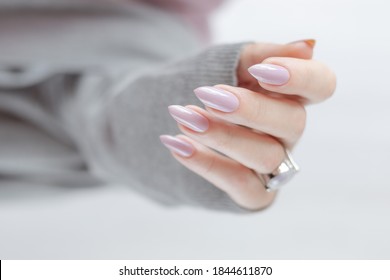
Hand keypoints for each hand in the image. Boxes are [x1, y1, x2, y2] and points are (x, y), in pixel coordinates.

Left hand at [160, 40, 335, 210]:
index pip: (322, 85)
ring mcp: (272, 165)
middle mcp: (287, 132)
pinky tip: (178, 144)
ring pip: (266, 156)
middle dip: (250, 108)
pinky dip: (207, 163)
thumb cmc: (205, 88)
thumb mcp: (224, 63)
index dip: (301, 77)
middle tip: (207, 94)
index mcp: (288, 95)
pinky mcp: (252, 192)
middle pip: (294, 122)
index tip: (261, 71)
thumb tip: (306, 47)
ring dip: (223, 135)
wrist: (167, 118)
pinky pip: (240, 183)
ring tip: (184, 117)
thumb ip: (258, 55)